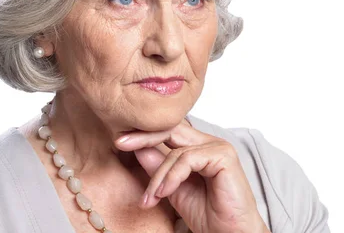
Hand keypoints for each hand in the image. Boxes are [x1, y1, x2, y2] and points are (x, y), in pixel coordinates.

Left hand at [115, 119, 269, 232]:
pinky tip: (164, 193)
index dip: (145, 134)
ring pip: (176, 150)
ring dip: (157, 176)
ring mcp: (218, 147)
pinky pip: (188, 159)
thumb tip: (136, 149)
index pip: (169, 130)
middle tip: (120, 144)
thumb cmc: (209, 215)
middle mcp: (209, 143)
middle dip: (143, 137)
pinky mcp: (224, 156)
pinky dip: (172, 176)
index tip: (119, 142)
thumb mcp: (172, 189)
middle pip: (171, 128)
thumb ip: (158, 168)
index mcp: (199, 147)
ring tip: (149, 199)